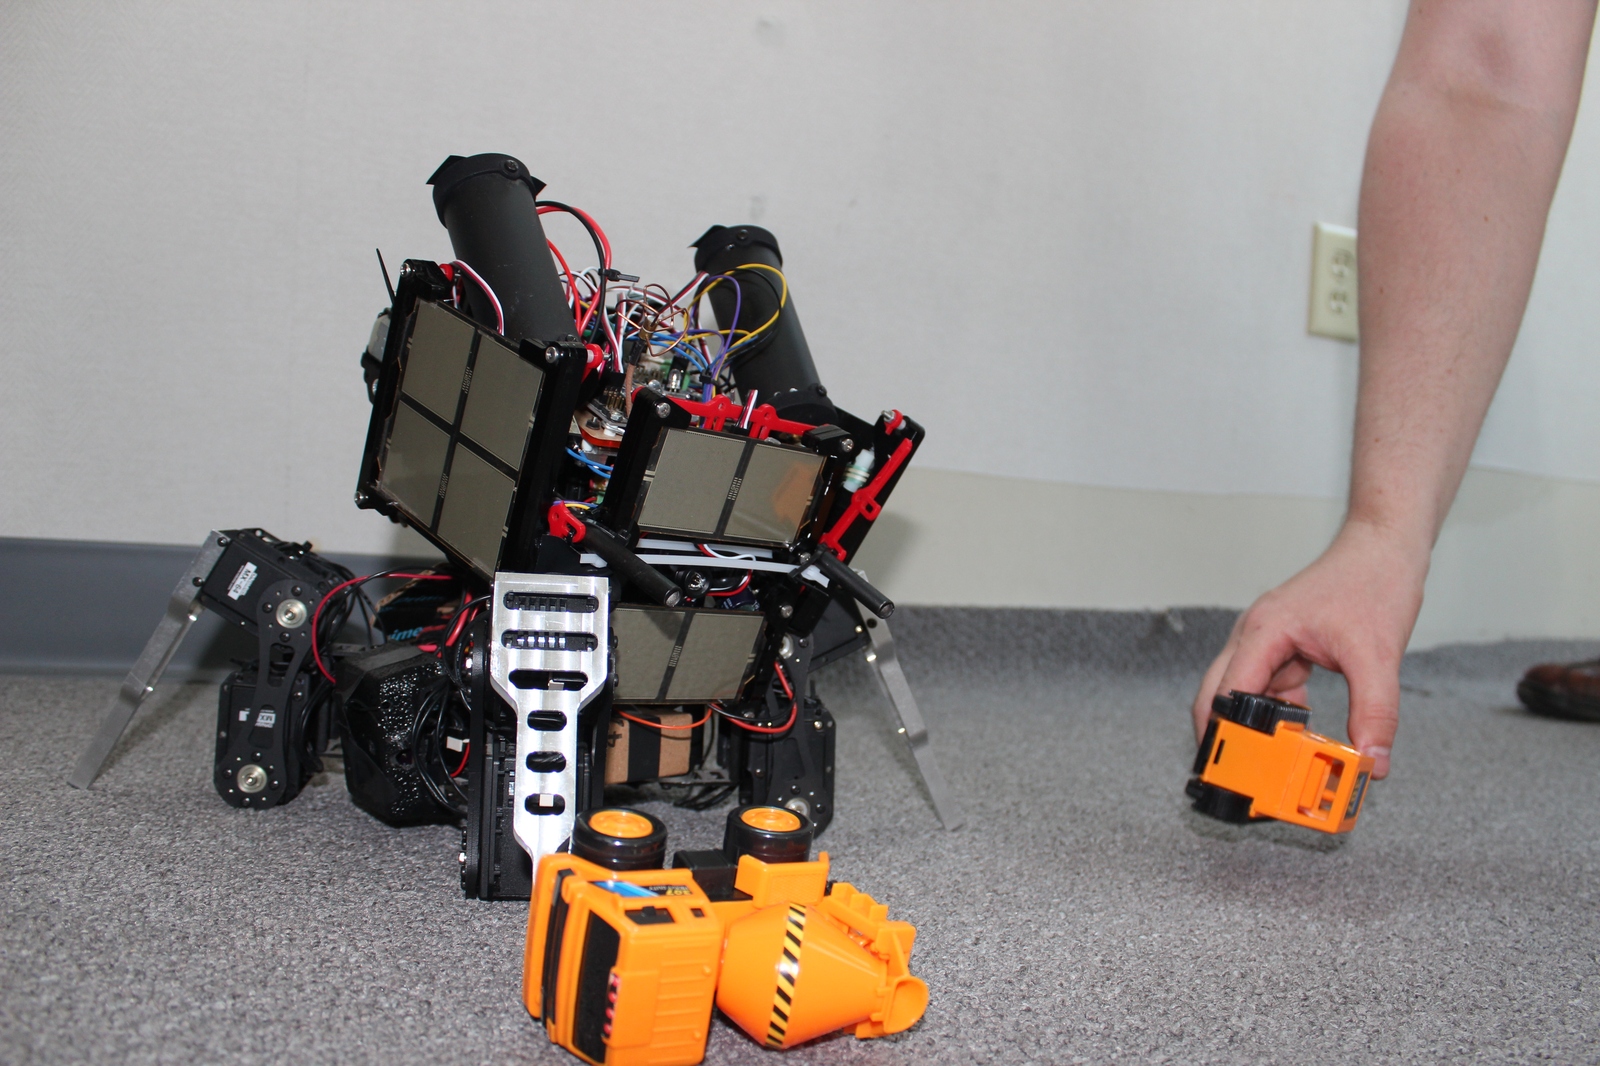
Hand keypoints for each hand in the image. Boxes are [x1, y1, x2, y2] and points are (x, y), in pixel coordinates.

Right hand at [1191, 520, 1429, 779]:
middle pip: (1217, 694)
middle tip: (1235, 779)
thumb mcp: (1379, 655)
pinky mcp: (1283, 647)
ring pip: (1242, 694)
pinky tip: (1299, 731)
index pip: (1229, 692)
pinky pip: (1268, 688)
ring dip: (1254, 727)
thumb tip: (1372, 762)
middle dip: (1223, 736)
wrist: (1384, 547)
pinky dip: (1277, 714)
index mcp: (1264, 632)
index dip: (1227, 734)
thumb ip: (1375, 712)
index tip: (1232, 772)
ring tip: (1271, 764)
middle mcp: (1254, 636)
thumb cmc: (1373, 582)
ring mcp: (1265, 641)